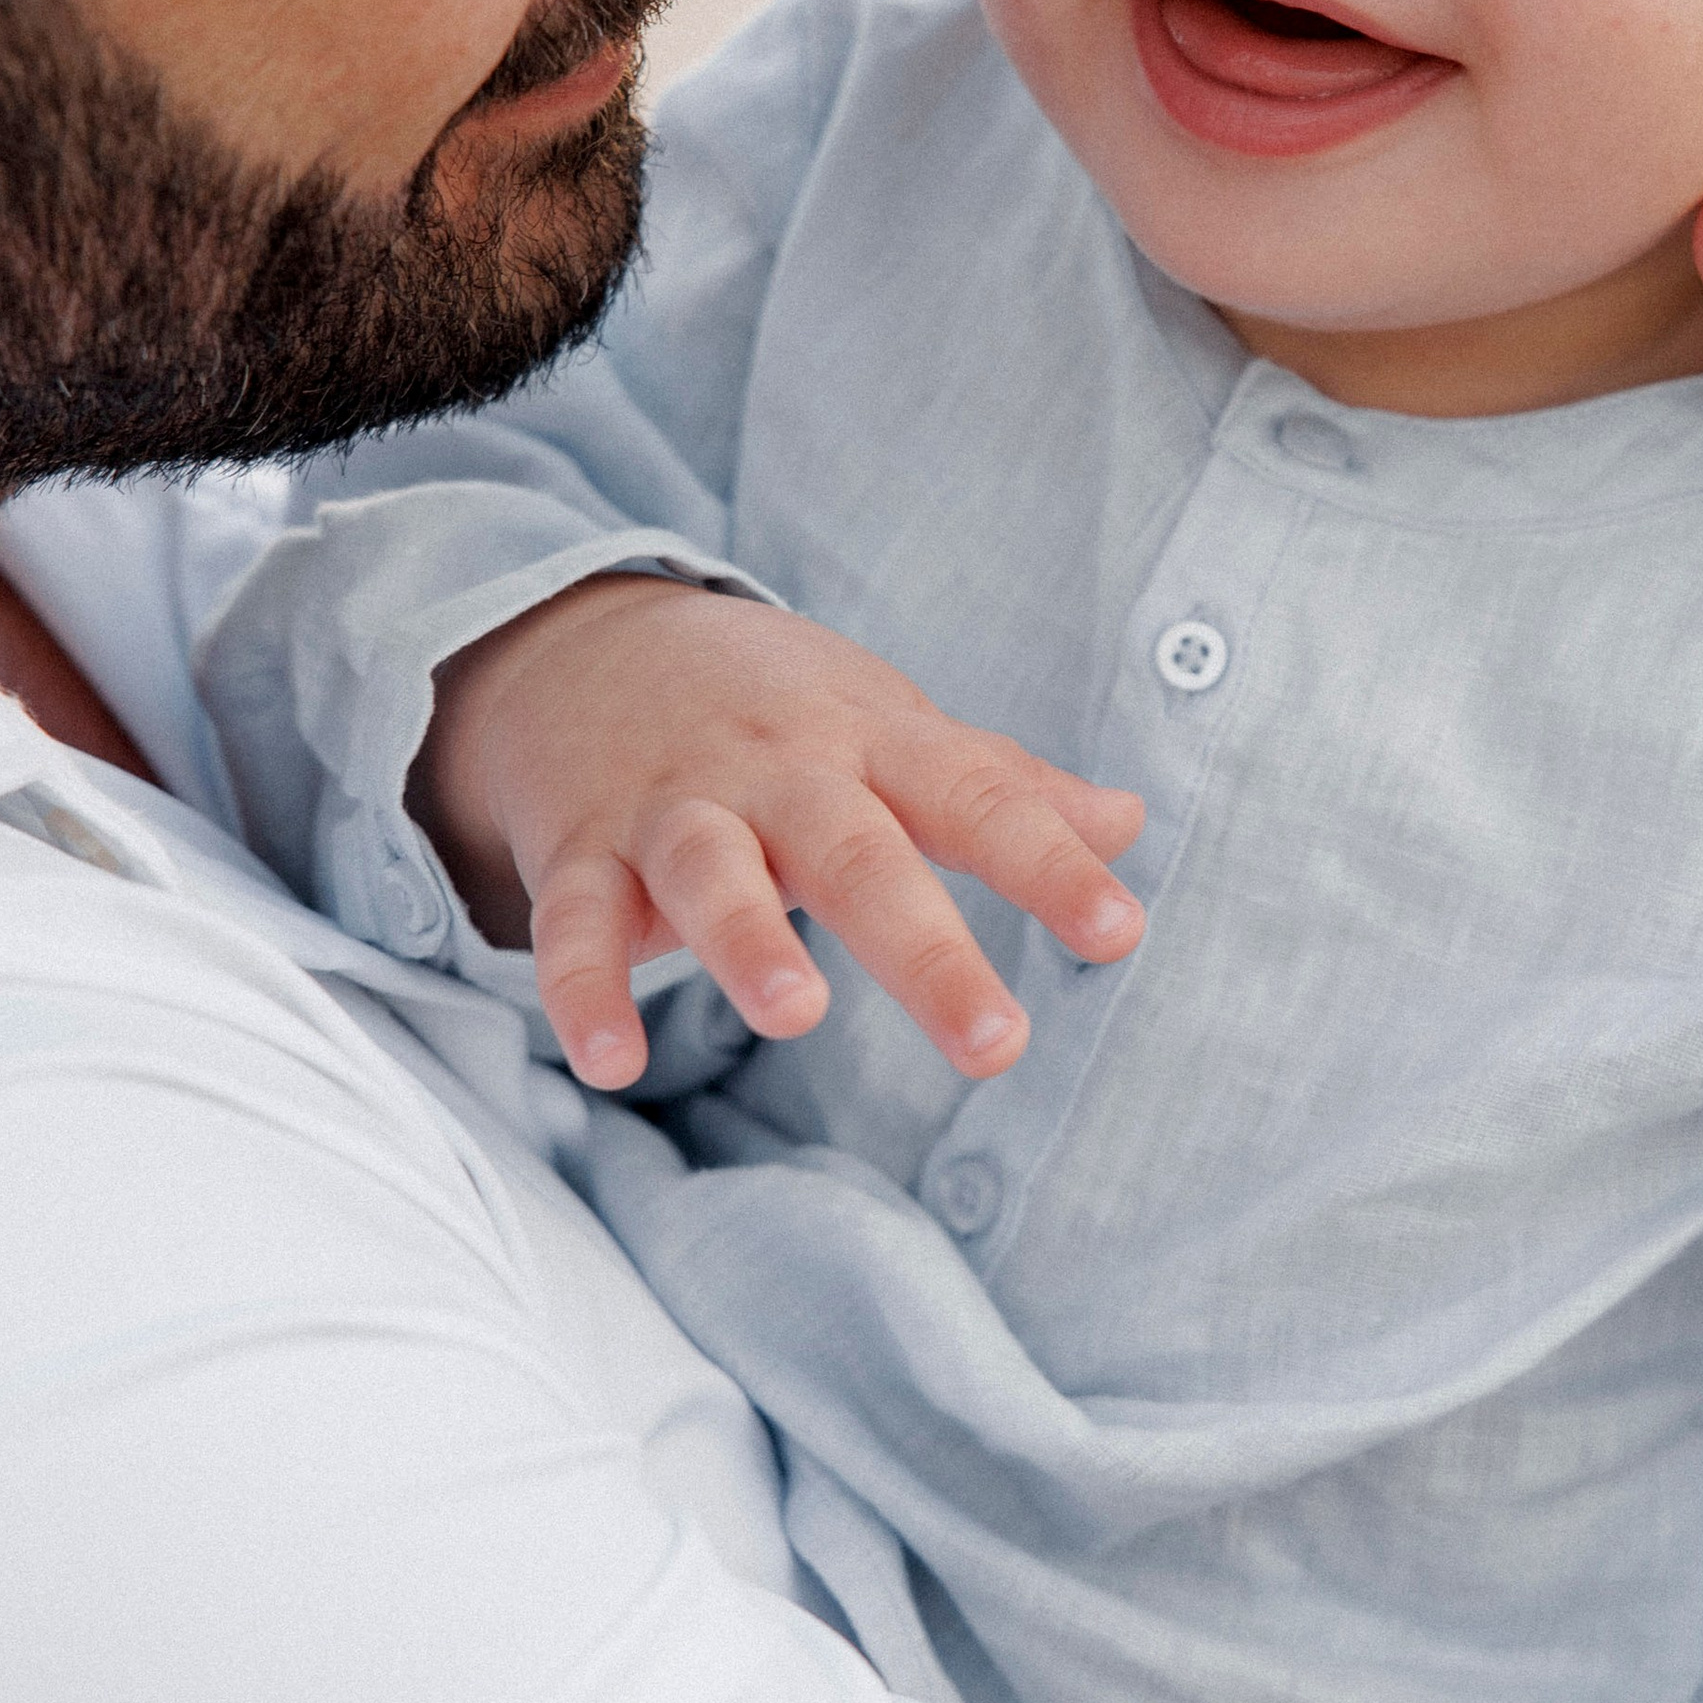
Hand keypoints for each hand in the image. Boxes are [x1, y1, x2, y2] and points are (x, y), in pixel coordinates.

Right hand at [417, 577, 1144, 1088]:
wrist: (591, 640)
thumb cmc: (780, 708)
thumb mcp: (895, 728)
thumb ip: (1003, 786)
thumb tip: (1129, 824)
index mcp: (875, 745)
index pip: (978, 800)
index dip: (1050, 866)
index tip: (1119, 933)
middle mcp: (780, 774)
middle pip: (858, 856)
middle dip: (927, 950)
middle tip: (996, 1042)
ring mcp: (674, 810)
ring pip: (709, 871)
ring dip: (748, 941)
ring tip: (797, 1014)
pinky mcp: (581, 850)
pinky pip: (574, 922)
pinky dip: (582, 989)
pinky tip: (608, 1063)